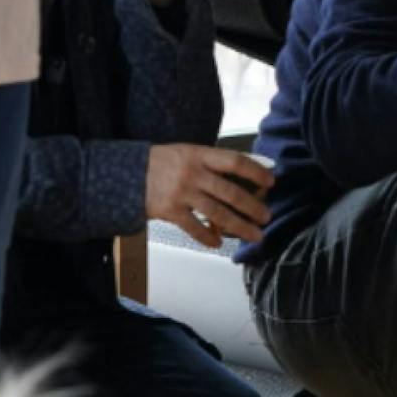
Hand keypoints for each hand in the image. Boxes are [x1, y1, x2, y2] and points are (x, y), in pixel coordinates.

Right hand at [145, 145, 274, 247]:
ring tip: (254, 235)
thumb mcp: (187, 153)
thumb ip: (212, 165)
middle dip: (253, 207)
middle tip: (267, 217)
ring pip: (218, 214)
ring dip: (240, 226)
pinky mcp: (170, 211)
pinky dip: (208, 237)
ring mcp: (182, 193)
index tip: (271, 182)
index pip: (235, 161)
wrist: (125, 173)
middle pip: (231, 192)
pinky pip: (195, 228)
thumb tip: (243, 180)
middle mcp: (193, 174)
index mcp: (199, 155)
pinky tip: (218, 243)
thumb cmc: (162, 163)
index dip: (256, 171)